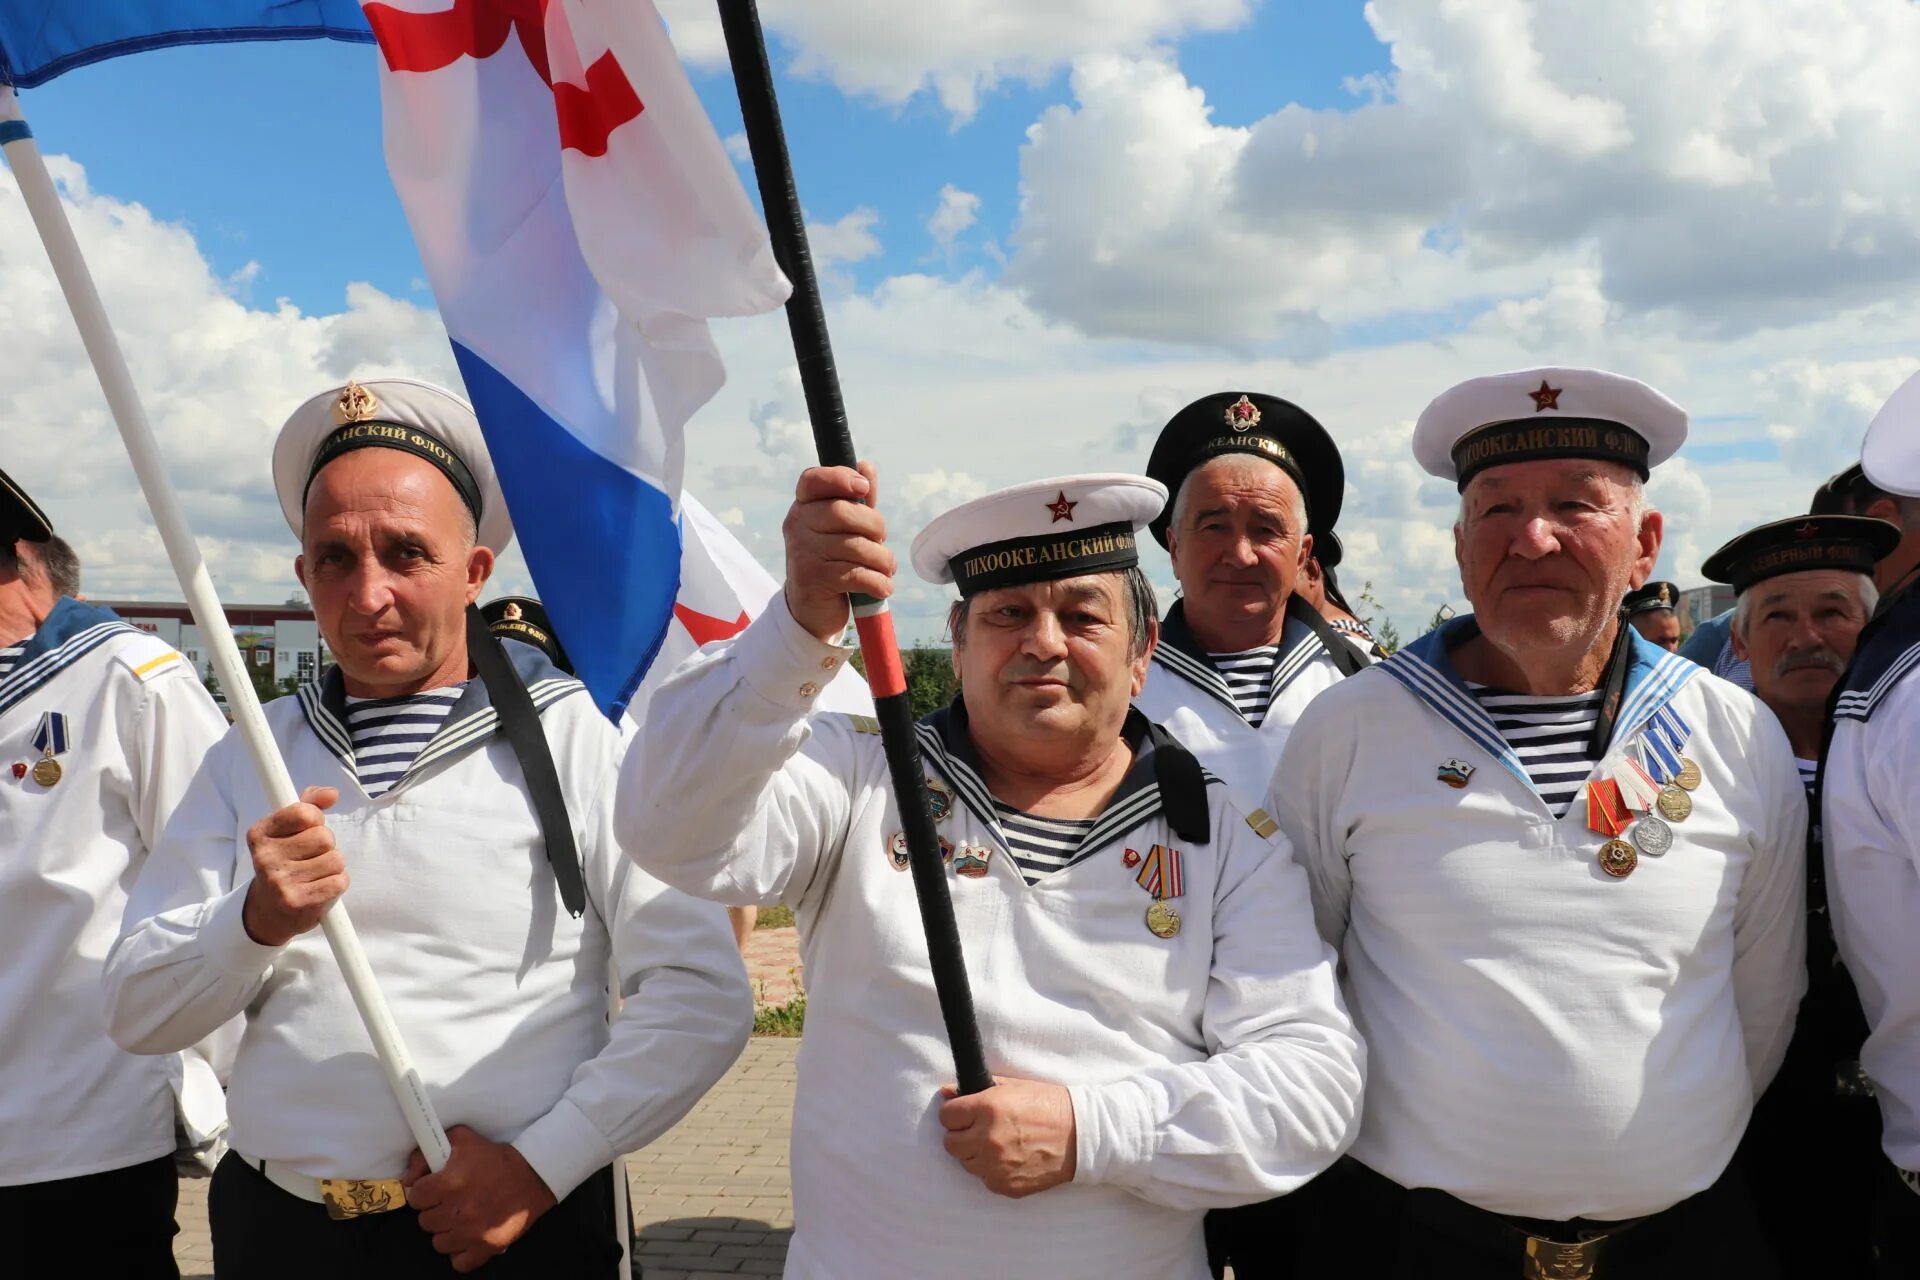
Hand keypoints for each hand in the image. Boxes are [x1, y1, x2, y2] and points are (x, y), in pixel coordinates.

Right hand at [241, 786, 345, 946]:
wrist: (269, 910)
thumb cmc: (285, 861)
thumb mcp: (288, 830)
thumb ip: (309, 805)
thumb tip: (331, 793)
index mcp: (260, 834)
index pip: (305, 812)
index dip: (316, 820)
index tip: (307, 829)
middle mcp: (265, 857)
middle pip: (325, 837)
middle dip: (327, 846)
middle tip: (311, 857)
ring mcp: (279, 882)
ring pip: (336, 859)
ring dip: (333, 866)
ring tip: (314, 874)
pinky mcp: (296, 902)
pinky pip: (339, 882)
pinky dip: (336, 884)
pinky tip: (318, 888)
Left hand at [403, 1125, 557, 1272]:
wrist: (534, 1174)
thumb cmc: (495, 1157)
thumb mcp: (462, 1140)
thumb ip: (426, 1153)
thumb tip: (408, 1179)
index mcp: (449, 1183)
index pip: (415, 1198)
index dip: (424, 1192)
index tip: (434, 1189)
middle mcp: (458, 1211)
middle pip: (425, 1222)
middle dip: (435, 1210)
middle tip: (450, 1202)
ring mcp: (472, 1233)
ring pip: (438, 1243)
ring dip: (447, 1231)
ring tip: (461, 1218)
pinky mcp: (486, 1248)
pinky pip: (458, 1262)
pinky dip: (461, 1252)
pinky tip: (469, 1236)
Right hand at [782, 462, 892, 641]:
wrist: (811, 609)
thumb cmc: (833, 560)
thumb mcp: (845, 528)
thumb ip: (857, 499)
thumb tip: (866, 466)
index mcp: (803, 506)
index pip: (812, 480)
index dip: (839, 477)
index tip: (863, 488)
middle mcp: (797, 525)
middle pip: (844, 512)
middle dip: (875, 527)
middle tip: (881, 542)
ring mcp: (803, 553)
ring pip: (857, 547)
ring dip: (883, 561)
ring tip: (885, 569)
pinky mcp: (813, 580)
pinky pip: (858, 574)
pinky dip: (878, 583)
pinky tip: (881, 587)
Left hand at [937, 1077, 1076, 1198]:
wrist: (1081, 1134)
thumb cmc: (1048, 1105)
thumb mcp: (1013, 1087)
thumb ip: (976, 1089)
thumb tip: (946, 1092)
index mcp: (987, 1109)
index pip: (946, 1116)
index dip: (955, 1113)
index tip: (965, 1113)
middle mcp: (987, 1139)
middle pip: (950, 1143)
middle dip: (961, 1135)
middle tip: (979, 1129)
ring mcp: (996, 1166)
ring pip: (966, 1163)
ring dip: (976, 1154)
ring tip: (998, 1144)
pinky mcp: (1006, 1186)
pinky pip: (985, 1179)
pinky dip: (992, 1170)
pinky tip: (1010, 1158)